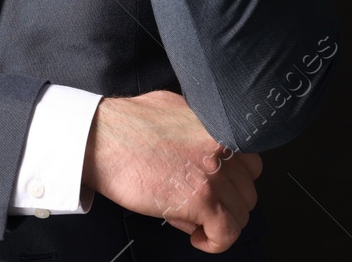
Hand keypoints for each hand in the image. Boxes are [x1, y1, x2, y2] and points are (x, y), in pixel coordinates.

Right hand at [82, 89, 261, 252]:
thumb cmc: (127, 123)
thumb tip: (205, 151)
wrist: (100, 138)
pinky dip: (214, 242)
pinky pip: (227, 233)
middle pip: (248, 190)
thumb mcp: (176, 111)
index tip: (218, 190)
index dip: (232, 182)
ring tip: (194, 219)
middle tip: (201, 207)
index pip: (250, 162)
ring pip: (241, 214)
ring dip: (219, 222)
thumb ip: (200, 130)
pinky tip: (197, 237)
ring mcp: (214, 173)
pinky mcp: (201, 199)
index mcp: (219, 124)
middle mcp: (223, 147)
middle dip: (226, 203)